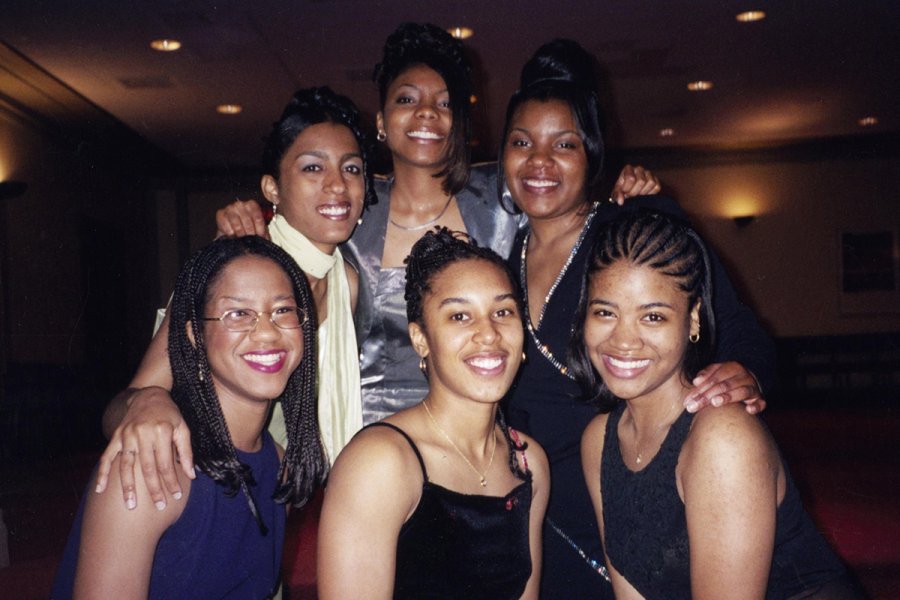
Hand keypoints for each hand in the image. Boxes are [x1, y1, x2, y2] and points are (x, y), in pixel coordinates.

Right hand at [94, 387, 194, 509]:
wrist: (148, 395)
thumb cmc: (169, 414)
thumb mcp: (182, 428)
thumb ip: (186, 452)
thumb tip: (191, 475)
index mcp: (162, 432)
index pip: (166, 463)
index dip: (171, 481)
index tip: (175, 496)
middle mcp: (143, 434)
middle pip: (148, 468)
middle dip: (154, 489)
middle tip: (159, 506)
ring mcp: (127, 436)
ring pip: (126, 465)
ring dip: (128, 487)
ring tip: (130, 505)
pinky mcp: (116, 437)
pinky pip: (107, 457)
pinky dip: (102, 474)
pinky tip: (99, 490)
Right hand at [215, 199, 269, 238]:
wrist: (234, 236)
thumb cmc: (247, 231)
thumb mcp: (257, 230)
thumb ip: (262, 231)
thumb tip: (264, 238)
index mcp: (252, 205)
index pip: (258, 216)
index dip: (259, 229)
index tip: (260, 237)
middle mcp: (240, 204)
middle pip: (247, 218)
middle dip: (249, 232)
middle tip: (250, 240)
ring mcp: (230, 208)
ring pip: (236, 221)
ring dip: (240, 232)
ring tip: (242, 238)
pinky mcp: (220, 214)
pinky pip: (224, 222)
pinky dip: (229, 230)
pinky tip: (232, 235)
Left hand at [609, 164, 661, 204]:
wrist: (631, 189)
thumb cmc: (623, 188)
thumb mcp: (618, 191)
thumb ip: (617, 195)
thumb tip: (621, 201)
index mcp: (628, 168)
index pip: (631, 178)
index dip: (628, 188)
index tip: (625, 192)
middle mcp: (639, 169)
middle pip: (641, 181)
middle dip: (635, 192)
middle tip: (631, 195)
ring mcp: (648, 173)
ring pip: (651, 182)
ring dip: (643, 192)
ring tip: (637, 194)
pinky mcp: (656, 180)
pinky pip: (657, 187)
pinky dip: (651, 193)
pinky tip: (644, 194)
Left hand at [684, 361, 765, 414]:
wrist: (749, 380)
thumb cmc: (727, 378)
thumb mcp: (716, 373)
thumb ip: (705, 375)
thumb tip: (696, 381)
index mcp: (732, 367)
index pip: (713, 378)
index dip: (699, 389)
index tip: (688, 400)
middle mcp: (744, 376)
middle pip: (724, 385)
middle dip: (707, 396)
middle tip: (694, 406)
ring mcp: (753, 387)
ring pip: (742, 391)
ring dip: (728, 397)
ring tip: (715, 402)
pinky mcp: (760, 399)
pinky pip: (760, 403)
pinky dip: (756, 406)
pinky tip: (748, 410)